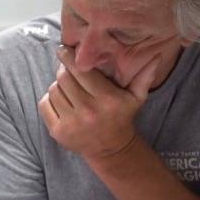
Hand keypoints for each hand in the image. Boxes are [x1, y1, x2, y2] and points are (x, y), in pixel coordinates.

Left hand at [38, 46, 158, 159]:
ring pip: (53, 90)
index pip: (82, 71)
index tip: (64, 50)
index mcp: (107, 99)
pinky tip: (61, 100)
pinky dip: (49, 99)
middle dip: (63, 70)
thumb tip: (154, 55)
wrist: (111, 149)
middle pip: (64, 79)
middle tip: (66, 68)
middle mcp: (88, 111)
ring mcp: (71, 123)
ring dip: (57, 85)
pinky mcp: (58, 132)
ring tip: (67, 87)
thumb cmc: (122, 117)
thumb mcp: (136, 97)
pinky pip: (44, 104)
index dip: (70, 58)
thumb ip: (143, 76)